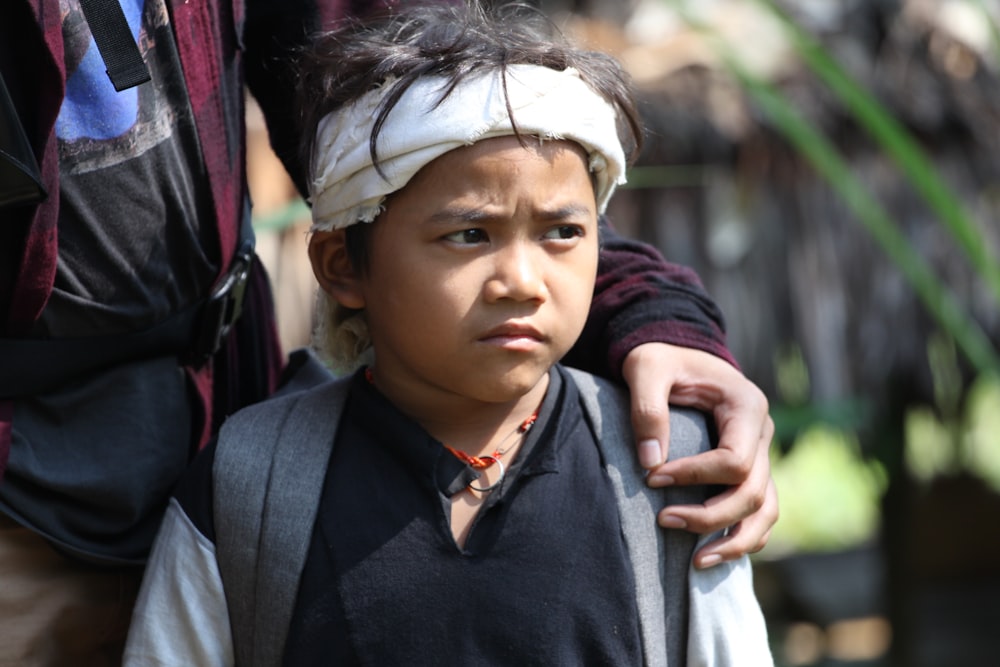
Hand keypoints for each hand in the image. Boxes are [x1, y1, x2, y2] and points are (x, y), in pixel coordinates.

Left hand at [621, 342, 777, 568]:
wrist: (676, 355)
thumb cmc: (661, 359)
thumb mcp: (647, 369)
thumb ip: (648, 409)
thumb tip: (650, 463)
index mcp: (746, 405)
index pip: (734, 460)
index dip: (694, 477)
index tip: (653, 479)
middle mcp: (763, 433)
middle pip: (752, 492)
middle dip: (709, 515)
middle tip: (663, 521)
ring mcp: (762, 454)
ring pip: (765, 511)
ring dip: (734, 540)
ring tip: (696, 563)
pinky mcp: (751, 470)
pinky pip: (760, 513)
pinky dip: (742, 537)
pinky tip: (711, 554)